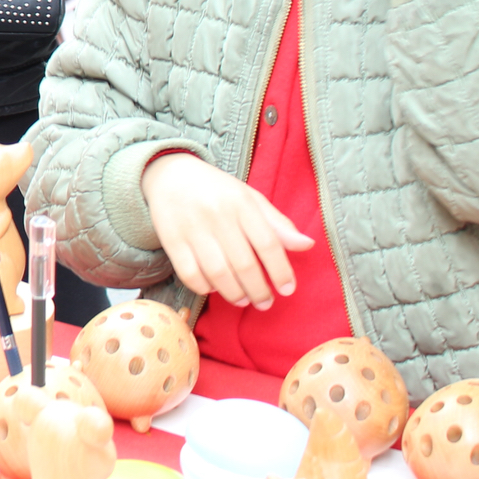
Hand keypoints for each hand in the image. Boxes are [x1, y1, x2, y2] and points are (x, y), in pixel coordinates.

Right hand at [141, 152, 313, 308]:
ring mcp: (191, 228)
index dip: (281, 271)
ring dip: (234, 294)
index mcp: (241, 203)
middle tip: (265, 303)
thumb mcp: (250, 199)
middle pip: (244, 264)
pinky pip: (189, 274)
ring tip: (243, 300)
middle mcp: (217, 215)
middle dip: (259, 290)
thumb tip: (308, 245)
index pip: (268, 244)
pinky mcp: (170, 239)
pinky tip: (214, 288)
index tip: (287, 290)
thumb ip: (278, 224)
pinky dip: (204, 287)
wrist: (170, 174)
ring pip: (218, 273)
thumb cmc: (218, 191)